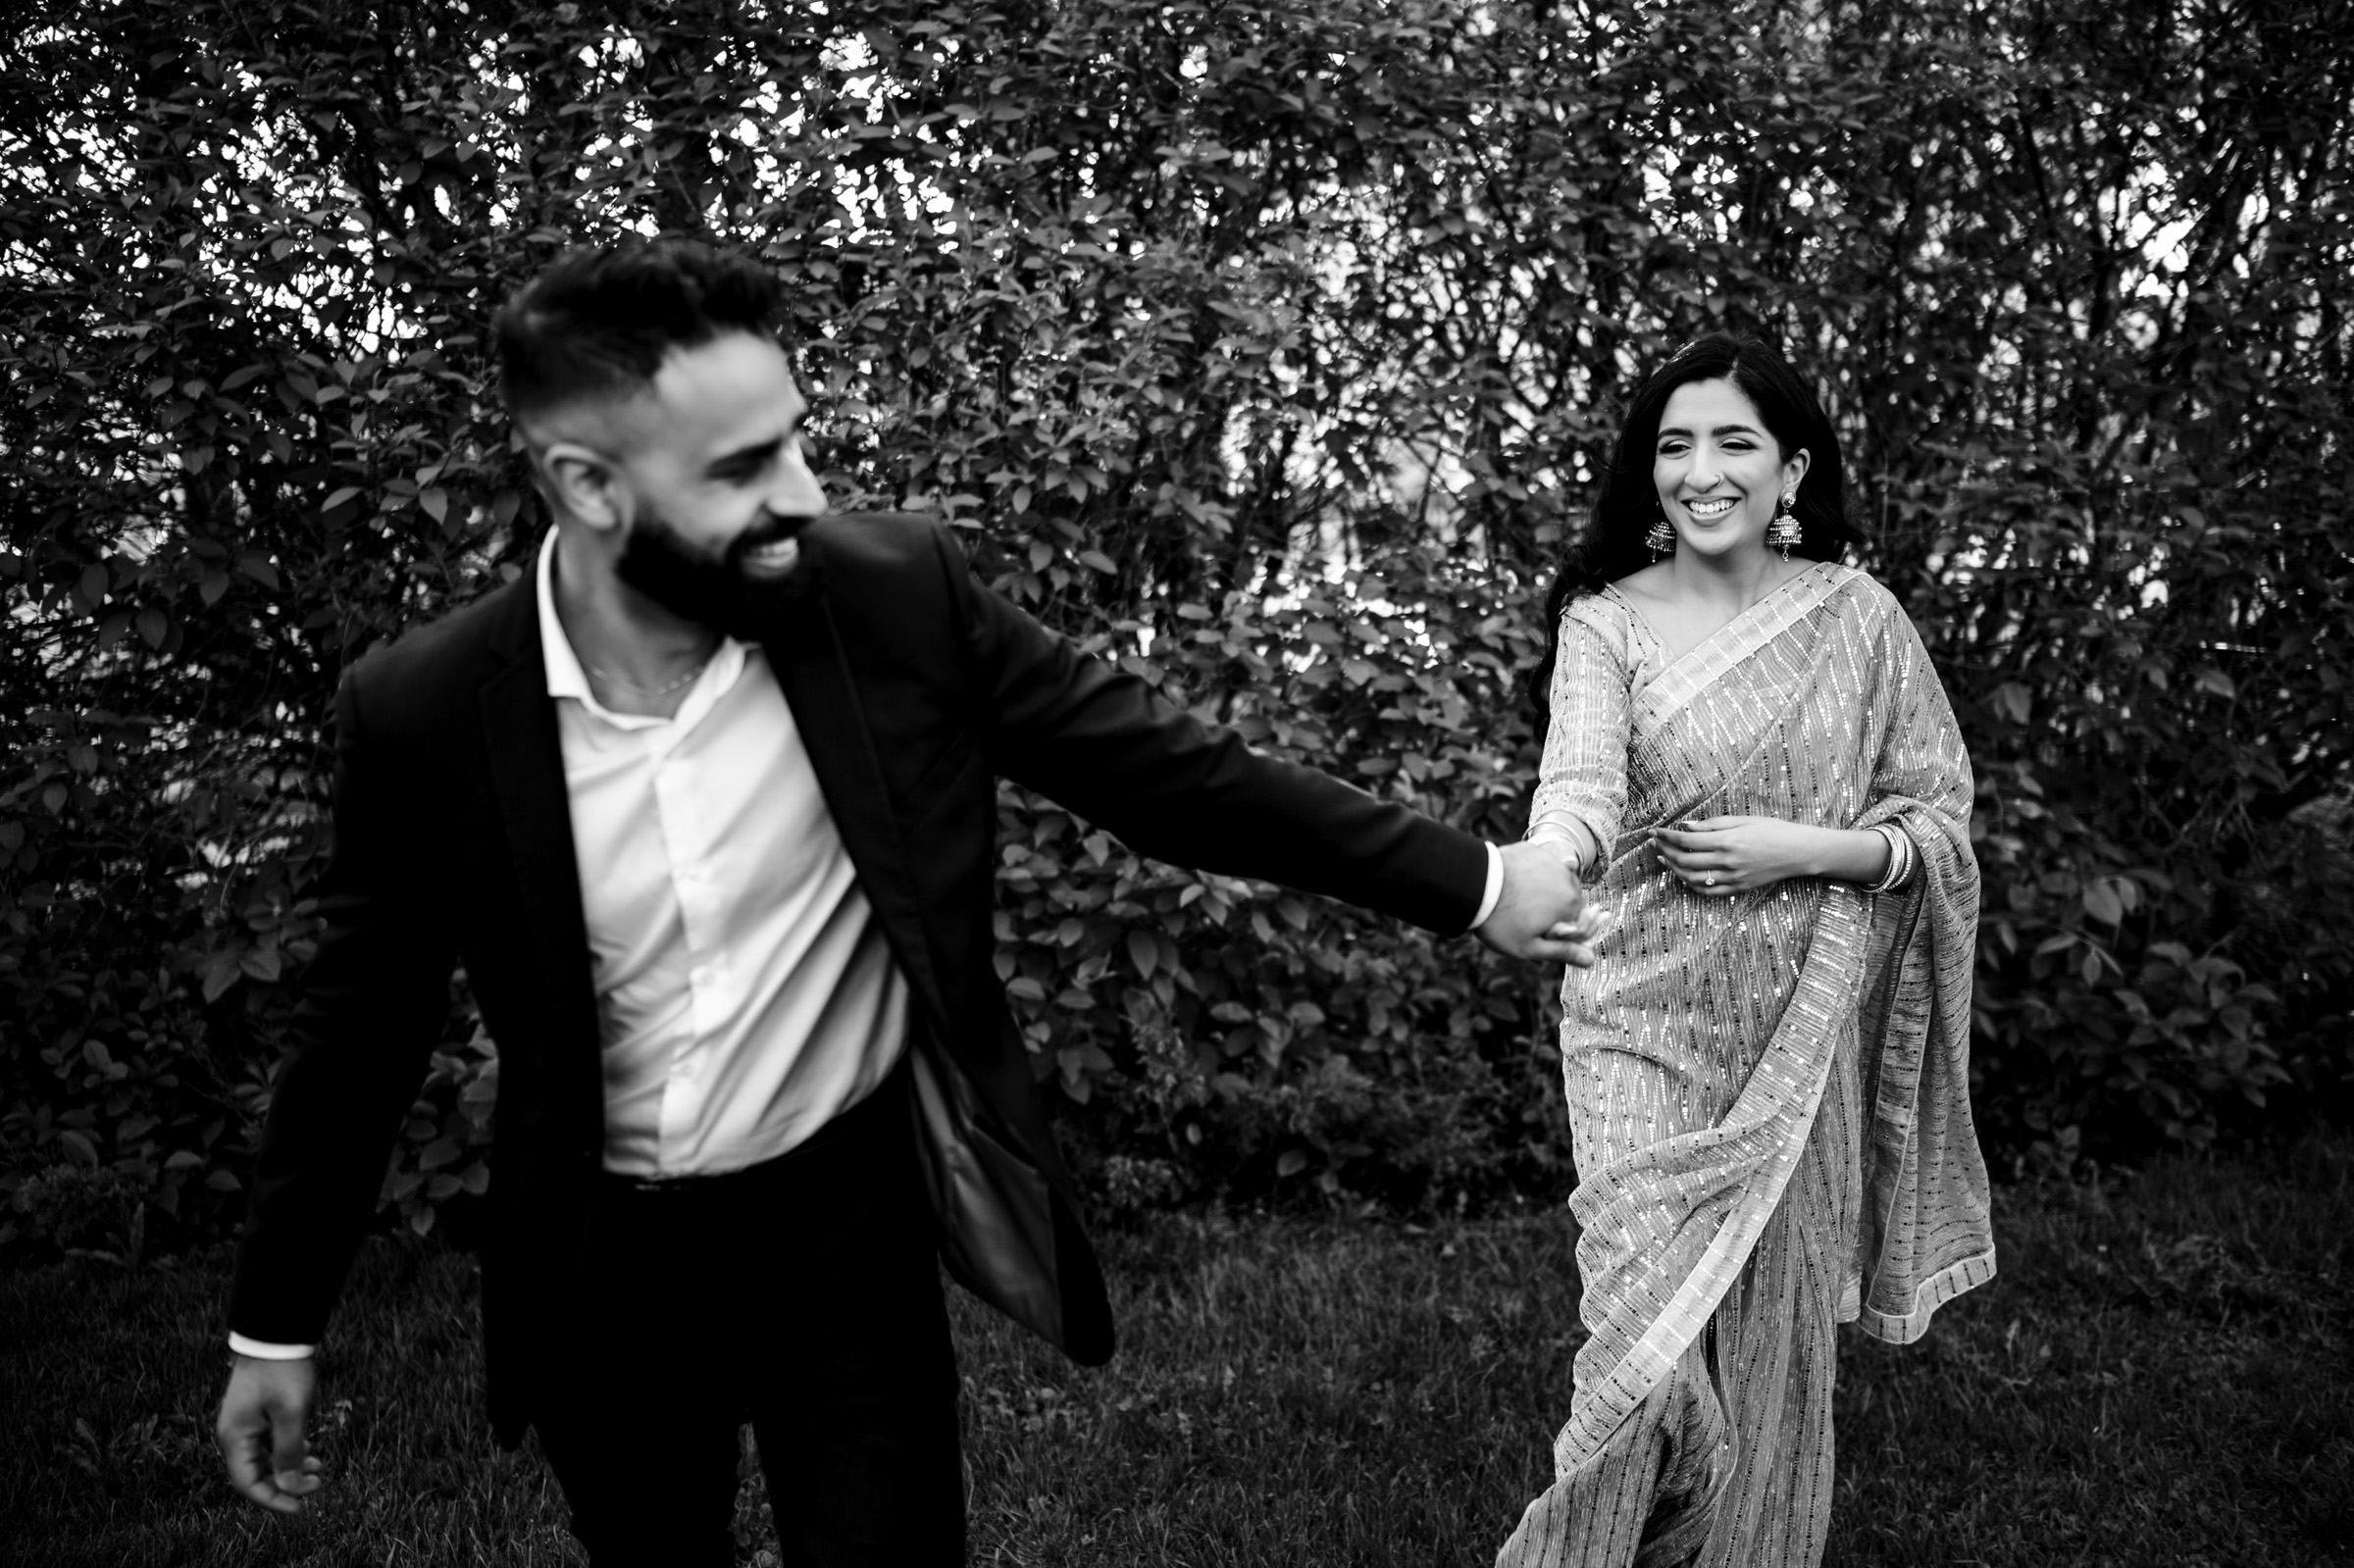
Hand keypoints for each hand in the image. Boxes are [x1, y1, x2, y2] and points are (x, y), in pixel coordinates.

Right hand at [216, 1353, 321, 1512]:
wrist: (277, 1334)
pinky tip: (309, 1449)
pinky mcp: (257, 1412)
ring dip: (290, 1466)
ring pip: (266, 1457)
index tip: (300, 1507)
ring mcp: (245, 1423)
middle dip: (286, 1483)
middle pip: (256, 1473)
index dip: (273, 1499)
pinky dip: (289, 1449)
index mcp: (235, 1438)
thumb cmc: (283, 1372)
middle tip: (318, 1483)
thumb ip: (289, 1453)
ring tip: (319, 1467)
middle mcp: (235, 1434)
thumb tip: (289, 1487)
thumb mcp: (291, 1414)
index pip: (248, 1484)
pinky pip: (270, 1442)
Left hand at [1476, 840, 1600, 964]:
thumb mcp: (1530, 947)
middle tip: (1522, 915)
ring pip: (1554, 880)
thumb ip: (1564, 952)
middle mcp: (1567, 878)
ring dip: (1543, 889)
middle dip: (1551, 908)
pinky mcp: (1533, 849)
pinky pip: (1539, 865)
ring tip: (1516, 899)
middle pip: (1567, 899)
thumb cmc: (1501, 922)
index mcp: (1571, 904)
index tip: (1533, 930)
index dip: (1555, 929)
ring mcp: (1550, 860)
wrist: (1472, 887)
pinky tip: (1512, 883)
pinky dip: (1530, 874)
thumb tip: (1591, 960)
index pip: (1576, 920)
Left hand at [1651, 815, 1819, 895]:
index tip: (1654, 831)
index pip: (1686, 840)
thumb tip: (1685, 826)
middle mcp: (1728, 861)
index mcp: (1728, 841)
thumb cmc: (1773, 830)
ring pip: (1693, 879)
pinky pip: (1708, 891)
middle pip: (1685, 860)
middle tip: (1655, 843)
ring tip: (1665, 858)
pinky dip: (1691, 885)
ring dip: (1675, 869)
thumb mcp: (1743, 820)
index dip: (1667, 836)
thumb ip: (1712, 824)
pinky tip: (1683, 875)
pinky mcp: (1739, 888)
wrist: (1799, 852)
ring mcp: (1733, 878)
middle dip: (1666, 851)